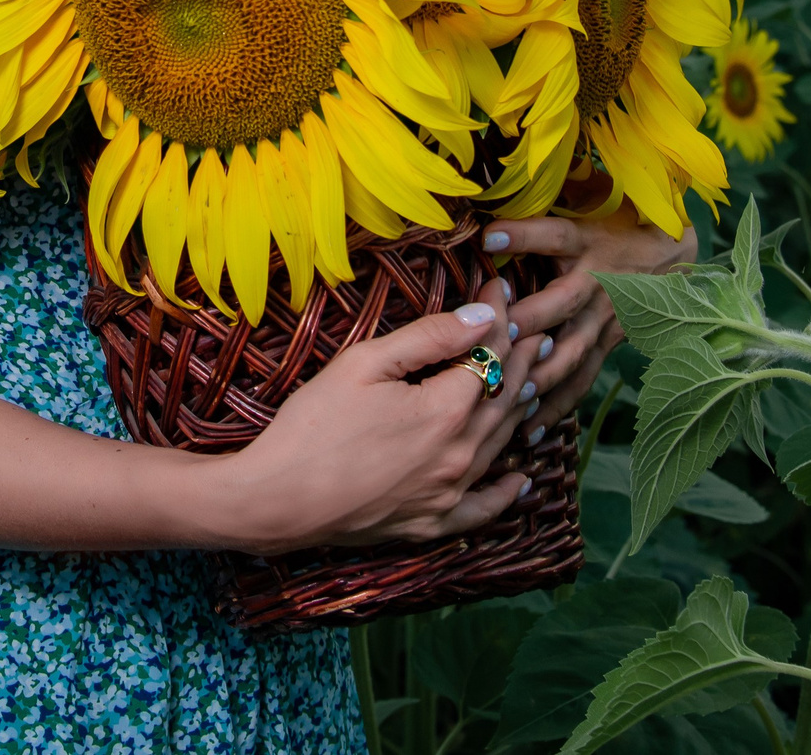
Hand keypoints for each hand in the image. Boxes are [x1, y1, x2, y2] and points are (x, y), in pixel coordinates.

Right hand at [207, 295, 535, 552]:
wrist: (278, 500)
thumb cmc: (312, 425)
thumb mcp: (364, 364)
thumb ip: (429, 337)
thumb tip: (484, 316)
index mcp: (446, 410)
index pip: (490, 354)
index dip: (502, 318)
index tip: (505, 289)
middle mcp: (460, 454)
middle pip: (504, 397)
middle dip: (519, 357)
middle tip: (532, 327)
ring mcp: (449, 493)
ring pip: (501, 444)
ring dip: (521, 408)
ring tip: (532, 380)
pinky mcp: (432, 523)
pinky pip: (484, 509)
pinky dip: (507, 493)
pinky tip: (523, 481)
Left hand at [482, 206, 696, 429]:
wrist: (673, 250)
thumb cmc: (617, 219)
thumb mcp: (588, 201)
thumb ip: (547, 198)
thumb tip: (490, 189)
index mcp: (588, 243)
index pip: (555, 236)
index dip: (525, 233)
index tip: (489, 233)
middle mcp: (596, 284)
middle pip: (558, 305)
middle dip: (526, 323)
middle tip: (491, 339)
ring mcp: (603, 320)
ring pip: (569, 353)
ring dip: (536, 374)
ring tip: (504, 395)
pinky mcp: (607, 345)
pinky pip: (581, 381)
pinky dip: (556, 406)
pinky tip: (529, 430)